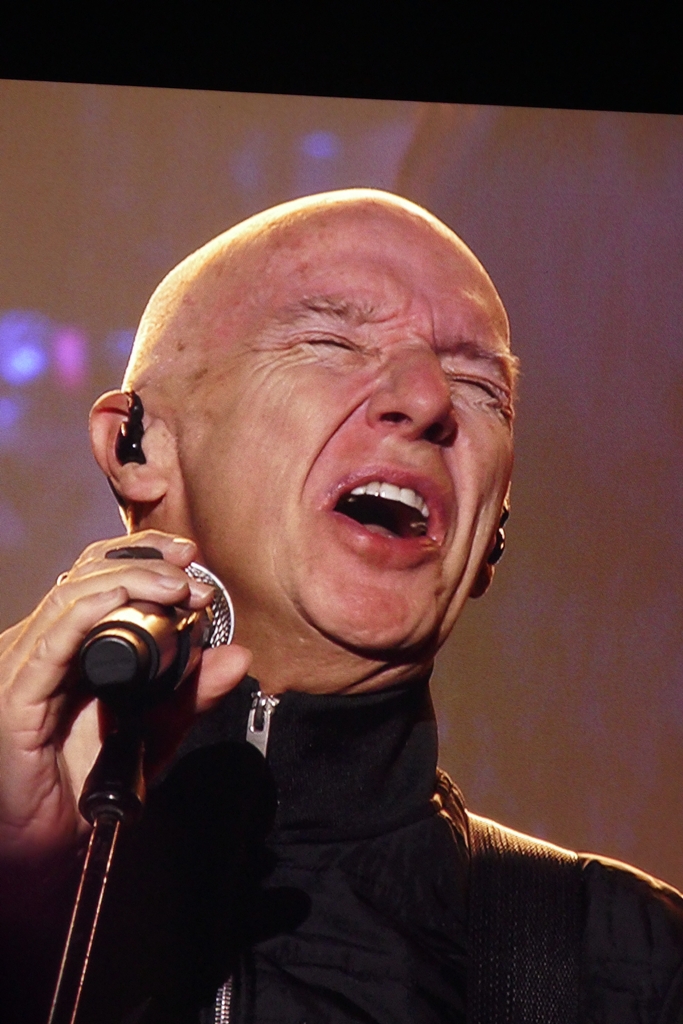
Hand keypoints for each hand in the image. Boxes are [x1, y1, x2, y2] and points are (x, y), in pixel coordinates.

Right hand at [0, 532, 250, 858]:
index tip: (190, 556)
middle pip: (86, 576)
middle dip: (144, 562)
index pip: (99, 576)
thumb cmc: (92, 783)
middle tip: (192, 570)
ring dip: (129, 581)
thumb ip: (191, 694)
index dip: (142, 555)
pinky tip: (124, 601)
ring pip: (71, 596)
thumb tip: (237, 657)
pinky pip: (52, 639)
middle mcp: (44, 645)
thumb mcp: (157, 732)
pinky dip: (90, 611)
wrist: (49, 846)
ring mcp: (26, 665)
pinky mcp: (17, 694)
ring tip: (176, 585)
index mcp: (72, 645)